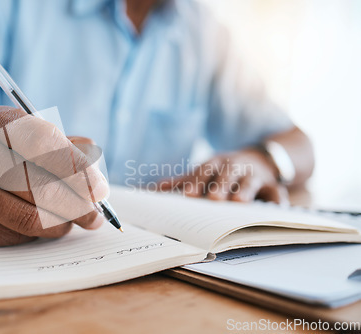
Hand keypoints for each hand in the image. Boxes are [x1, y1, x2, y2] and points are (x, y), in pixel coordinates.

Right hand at [0, 106, 108, 246]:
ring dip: (59, 224)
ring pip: (27, 216)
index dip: (78, 169)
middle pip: (39, 184)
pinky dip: (34, 235)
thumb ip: (64, 150)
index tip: (100, 190)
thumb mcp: (27, 140)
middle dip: (77, 205)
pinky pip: (10, 236)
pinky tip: (39, 227)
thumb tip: (96, 173)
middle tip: (94, 217)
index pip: (45, 142)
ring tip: (69, 222)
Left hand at [159, 149, 288, 203]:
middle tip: (213, 199)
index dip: (196, 182)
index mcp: (214, 164)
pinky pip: (276, 191)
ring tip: (239, 202)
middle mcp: (233, 166)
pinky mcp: (271, 184)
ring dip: (245, 189)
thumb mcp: (202, 172)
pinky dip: (277, 199)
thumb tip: (153, 191)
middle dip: (219, 185)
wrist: (257, 158)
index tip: (188, 195)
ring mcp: (253, 174)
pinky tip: (277, 208)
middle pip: (226, 173)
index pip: (204, 171)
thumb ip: (180, 181)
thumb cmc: (221, 171)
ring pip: (250, 180)